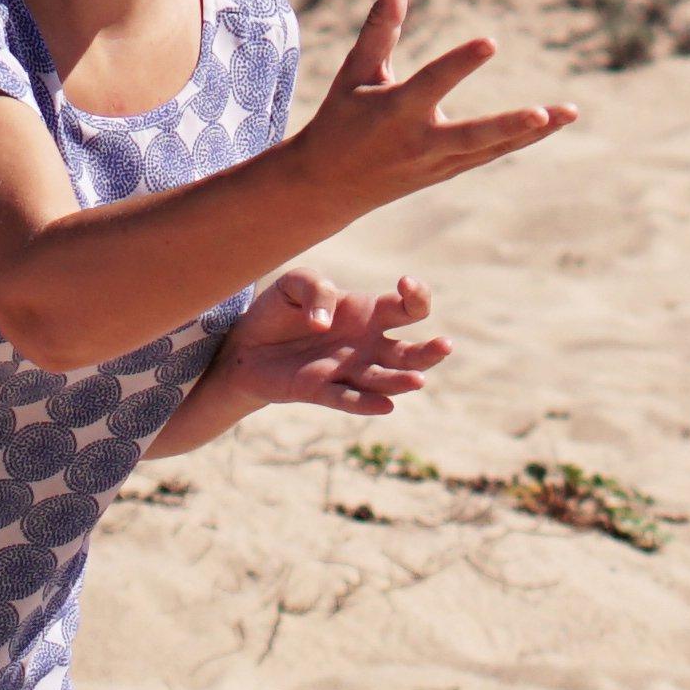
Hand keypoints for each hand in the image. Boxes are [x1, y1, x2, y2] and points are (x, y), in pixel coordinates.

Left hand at [216, 268, 448, 420]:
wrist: (244, 343)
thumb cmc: (279, 309)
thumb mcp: (293, 284)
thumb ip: (316, 288)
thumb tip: (325, 322)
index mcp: (369, 314)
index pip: (410, 308)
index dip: (417, 296)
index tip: (405, 283)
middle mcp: (368, 346)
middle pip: (411, 353)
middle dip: (431, 351)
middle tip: (445, 345)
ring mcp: (348, 370)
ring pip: (386, 380)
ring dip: (402, 381)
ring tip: (417, 380)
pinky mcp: (321, 390)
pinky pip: (348, 399)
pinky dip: (365, 404)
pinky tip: (384, 406)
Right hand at [293, 0, 575, 220]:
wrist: (326, 187)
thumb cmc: (340, 119)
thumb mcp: (355, 73)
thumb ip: (380, 27)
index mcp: (394, 111)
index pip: (433, 83)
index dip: (461, 62)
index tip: (491, 42)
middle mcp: (419, 141)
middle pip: (472, 135)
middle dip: (507, 125)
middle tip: (541, 114)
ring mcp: (436, 162)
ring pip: (492, 147)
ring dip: (531, 132)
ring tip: (570, 112)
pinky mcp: (447, 171)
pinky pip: (490, 153)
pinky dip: (520, 139)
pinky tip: (552, 123)